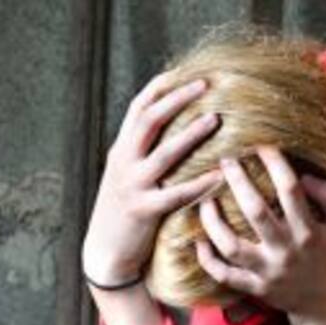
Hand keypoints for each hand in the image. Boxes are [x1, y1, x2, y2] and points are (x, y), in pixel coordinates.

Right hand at [82, 70, 225, 282]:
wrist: (104, 252)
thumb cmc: (123, 212)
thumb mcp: (125, 176)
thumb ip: (142, 152)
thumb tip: (172, 126)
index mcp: (121, 152)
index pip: (138, 109)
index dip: (161, 87)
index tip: (188, 71)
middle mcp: (123, 164)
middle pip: (148, 121)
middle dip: (177, 99)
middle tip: (207, 84)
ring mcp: (132, 187)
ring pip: (164, 154)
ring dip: (191, 134)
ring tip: (216, 118)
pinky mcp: (143, 211)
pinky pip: (176, 194)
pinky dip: (200, 183)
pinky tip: (220, 175)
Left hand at [196, 145, 325, 324]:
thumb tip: (305, 176)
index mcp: (310, 231)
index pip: (290, 191)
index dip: (275, 165)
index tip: (262, 146)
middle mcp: (287, 250)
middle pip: (256, 212)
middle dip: (239, 183)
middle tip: (225, 160)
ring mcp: (268, 271)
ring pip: (231, 246)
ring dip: (213, 223)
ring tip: (204, 201)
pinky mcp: (255, 289)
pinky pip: (224, 275)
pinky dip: (208, 260)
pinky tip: (198, 242)